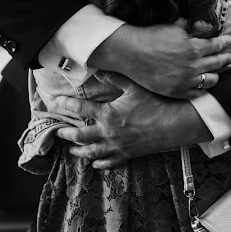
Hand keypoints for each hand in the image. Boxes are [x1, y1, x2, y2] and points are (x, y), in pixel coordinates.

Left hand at [52, 71, 212, 168]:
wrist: (174, 124)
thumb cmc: (155, 103)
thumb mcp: (135, 86)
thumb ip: (114, 77)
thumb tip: (97, 68)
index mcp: (108, 114)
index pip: (81, 109)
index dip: (67, 104)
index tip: (56, 102)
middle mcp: (109, 133)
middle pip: (81, 136)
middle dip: (67, 133)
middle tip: (59, 131)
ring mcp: (118, 146)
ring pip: (92, 152)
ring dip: (79, 151)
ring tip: (71, 151)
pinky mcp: (128, 154)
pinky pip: (110, 162)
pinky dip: (100, 164)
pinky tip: (95, 164)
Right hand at [87, 19, 230, 98]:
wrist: (131, 53)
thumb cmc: (151, 36)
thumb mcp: (174, 25)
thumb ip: (192, 26)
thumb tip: (206, 26)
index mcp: (194, 47)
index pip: (217, 45)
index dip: (225, 42)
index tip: (229, 40)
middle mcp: (193, 65)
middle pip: (218, 63)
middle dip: (225, 57)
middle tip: (228, 55)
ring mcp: (185, 80)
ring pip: (212, 80)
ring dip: (215, 73)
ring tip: (216, 70)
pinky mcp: (176, 91)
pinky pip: (197, 93)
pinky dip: (202, 88)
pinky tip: (202, 83)